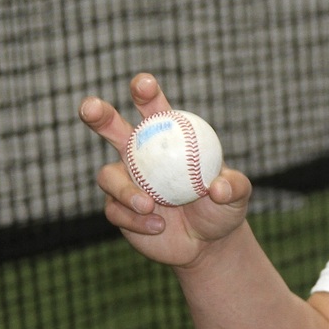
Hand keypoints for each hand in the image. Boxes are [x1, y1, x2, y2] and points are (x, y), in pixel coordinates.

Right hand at [79, 72, 250, 267]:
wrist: (207, 244)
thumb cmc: (222, 209)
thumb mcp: (238, 195)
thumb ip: (233, 187)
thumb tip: (218, 188)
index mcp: (168, 138)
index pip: (153, 108)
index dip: (145, 92)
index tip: (144, 84)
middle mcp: (140, 155)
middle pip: (111, 128)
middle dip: (98, 113)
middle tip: (91, 108)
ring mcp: (125, 181)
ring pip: (108, 175)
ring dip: (125, 189)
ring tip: (149, 205)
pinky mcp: (117, 209)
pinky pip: (115, 210)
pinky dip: (135, 219)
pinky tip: (158, 226)